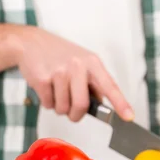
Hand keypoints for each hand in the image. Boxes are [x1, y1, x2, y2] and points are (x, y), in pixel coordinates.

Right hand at [14, 28, 133, 121]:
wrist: (31, 42)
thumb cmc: (59, 54)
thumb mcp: (82, 61)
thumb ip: (93, 82)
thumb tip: (102, 104)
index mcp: (92, 62)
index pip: (109, 86)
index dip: (120, 103)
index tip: (129, 117)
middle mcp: (77, 66)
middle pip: (81, 105)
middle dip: (76, 115)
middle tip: (72, 112)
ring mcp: (58, 72)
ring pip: (62, 108)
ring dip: (59, 107)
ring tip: (56, 91)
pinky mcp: (42, 79)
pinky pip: (48, 104)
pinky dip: (47, 102)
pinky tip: (46, 88)